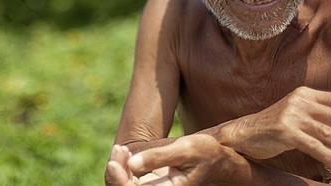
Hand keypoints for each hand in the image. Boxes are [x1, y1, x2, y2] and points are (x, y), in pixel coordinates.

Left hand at [123, 134, 246, 184]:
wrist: (215, 159)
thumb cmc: (204, 153)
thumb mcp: (186, 149)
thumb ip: (159, 157)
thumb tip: (132, 163)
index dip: (120, 180)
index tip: (116, 160)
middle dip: (115, 173)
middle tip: (119, 150)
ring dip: (117, 170)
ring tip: (120, 150)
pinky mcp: (149, 184)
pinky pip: (128, 181)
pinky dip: (122, 167)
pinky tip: (123, 152)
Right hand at [221, 86, 330, 169]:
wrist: (244, 133)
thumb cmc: (275, 128)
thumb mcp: (299, 120)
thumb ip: (323, 123)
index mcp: (304, 94)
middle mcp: (299, 101)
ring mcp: (291, 115)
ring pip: (327, 132)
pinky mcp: (284, 131)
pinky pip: (312, 145)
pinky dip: (328, 155)